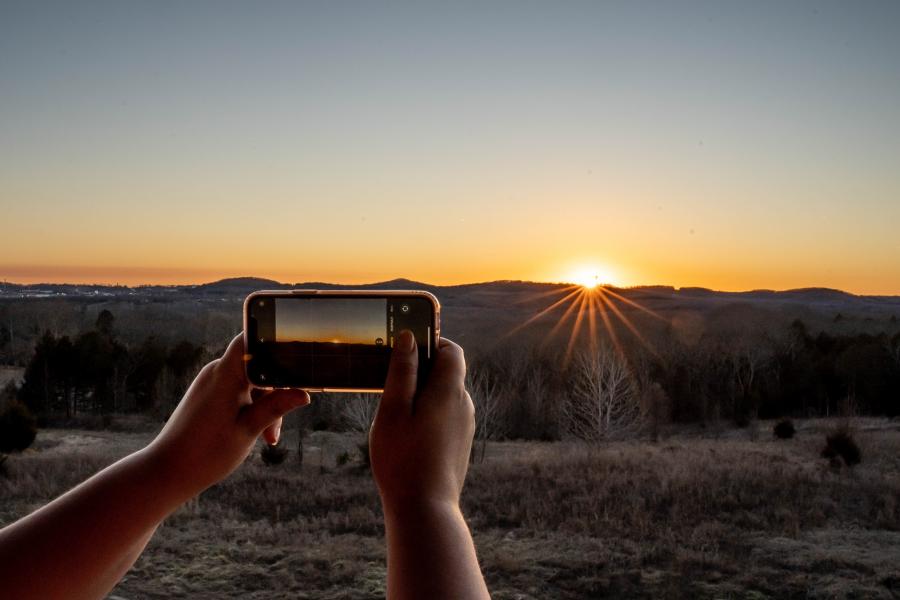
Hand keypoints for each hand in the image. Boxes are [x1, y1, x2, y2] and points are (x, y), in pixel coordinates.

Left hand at [147, 334, 309, 497]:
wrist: (168, 472)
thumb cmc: (206, 452)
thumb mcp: (249, 429)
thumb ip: (276, 407)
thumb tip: (304, 394)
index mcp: (225, 374)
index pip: (251, 339)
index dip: (275, 341)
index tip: (296, 355)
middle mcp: (217, 372)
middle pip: (259, 366)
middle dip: (276, 391)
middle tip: (278, 424)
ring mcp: (212, 383)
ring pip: (252, 383)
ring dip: (265, 405)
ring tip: (268, 437)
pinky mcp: (210, 395)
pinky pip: (239, 392)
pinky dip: (252, 408)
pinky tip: (258, 433)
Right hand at [369, 330, 474, 510]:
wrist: (425, 510)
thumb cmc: (403, 459)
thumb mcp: (393, 410)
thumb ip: (402, 371)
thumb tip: (410, 338)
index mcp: (450, 391)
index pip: (451, 350)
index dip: (432, 341)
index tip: (406, 344)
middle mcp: (464, 405)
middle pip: (448, 372)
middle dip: (421, 369)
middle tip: (390, 378)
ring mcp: (464, 426)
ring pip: (445, 397)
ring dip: (422, 394)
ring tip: (393, 410)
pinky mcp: (460, 444)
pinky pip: (445, 417)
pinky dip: (428, 414)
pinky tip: (406, 433)